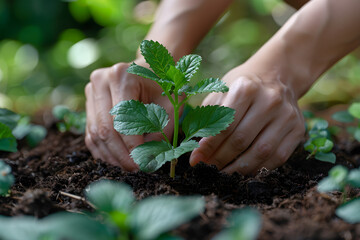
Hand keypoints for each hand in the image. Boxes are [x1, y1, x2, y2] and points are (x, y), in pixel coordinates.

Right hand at [85, 60, 173, 170]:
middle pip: (105, 128)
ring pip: (95, 133)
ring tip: (127, 168)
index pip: (122, 119)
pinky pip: (91, 134)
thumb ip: (161, 131)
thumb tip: (147, 160)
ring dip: (111, 156)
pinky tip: (117, 161)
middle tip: (135, 169)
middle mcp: (100, 81)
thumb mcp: (170, 106)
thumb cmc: (164, 87)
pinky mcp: (88, 105)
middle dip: (120, 154)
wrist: (151, 70)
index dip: (131, 145)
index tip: (142, 162)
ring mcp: (90, 92)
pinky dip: (103, 151)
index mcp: (122, 76)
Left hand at [189, 64, 304, 174]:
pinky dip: (258, 169)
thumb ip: (208, 118)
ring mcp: (287, 116)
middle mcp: (270, 100)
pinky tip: (244, 171)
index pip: (224, 126)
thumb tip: (197, 152)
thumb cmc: (242, 87)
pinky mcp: (298, 129)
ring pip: (260, 152)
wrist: (276, 76)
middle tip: (207, 169)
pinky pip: (277, 158)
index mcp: (246, 88)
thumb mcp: (221, 91)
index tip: (196, 160)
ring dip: (238, 169)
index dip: (208, 147)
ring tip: (223, 174)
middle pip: (241, 141)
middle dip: (220, 159)